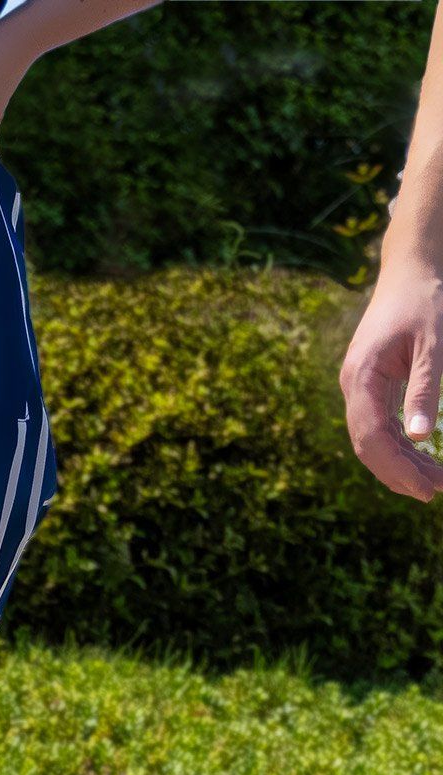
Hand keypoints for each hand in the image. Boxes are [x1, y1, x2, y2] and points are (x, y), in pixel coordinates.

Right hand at [340, 261, 442, 501]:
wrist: (411, 268)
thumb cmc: (426, 299)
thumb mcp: (435, 342)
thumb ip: (426, 389)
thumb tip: (420, 437)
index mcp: (361, 378)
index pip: (371, 437)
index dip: (396, 468)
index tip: (428, 488)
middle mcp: (354, 387)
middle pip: (368, 445)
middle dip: (400, 473)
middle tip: (436, 493)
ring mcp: (359, 388)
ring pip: (372, 439)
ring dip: (399, 464)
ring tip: (432, 481)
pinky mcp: (371, 386)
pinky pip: (378, 426)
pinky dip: (397, 447)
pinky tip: (419, 458)